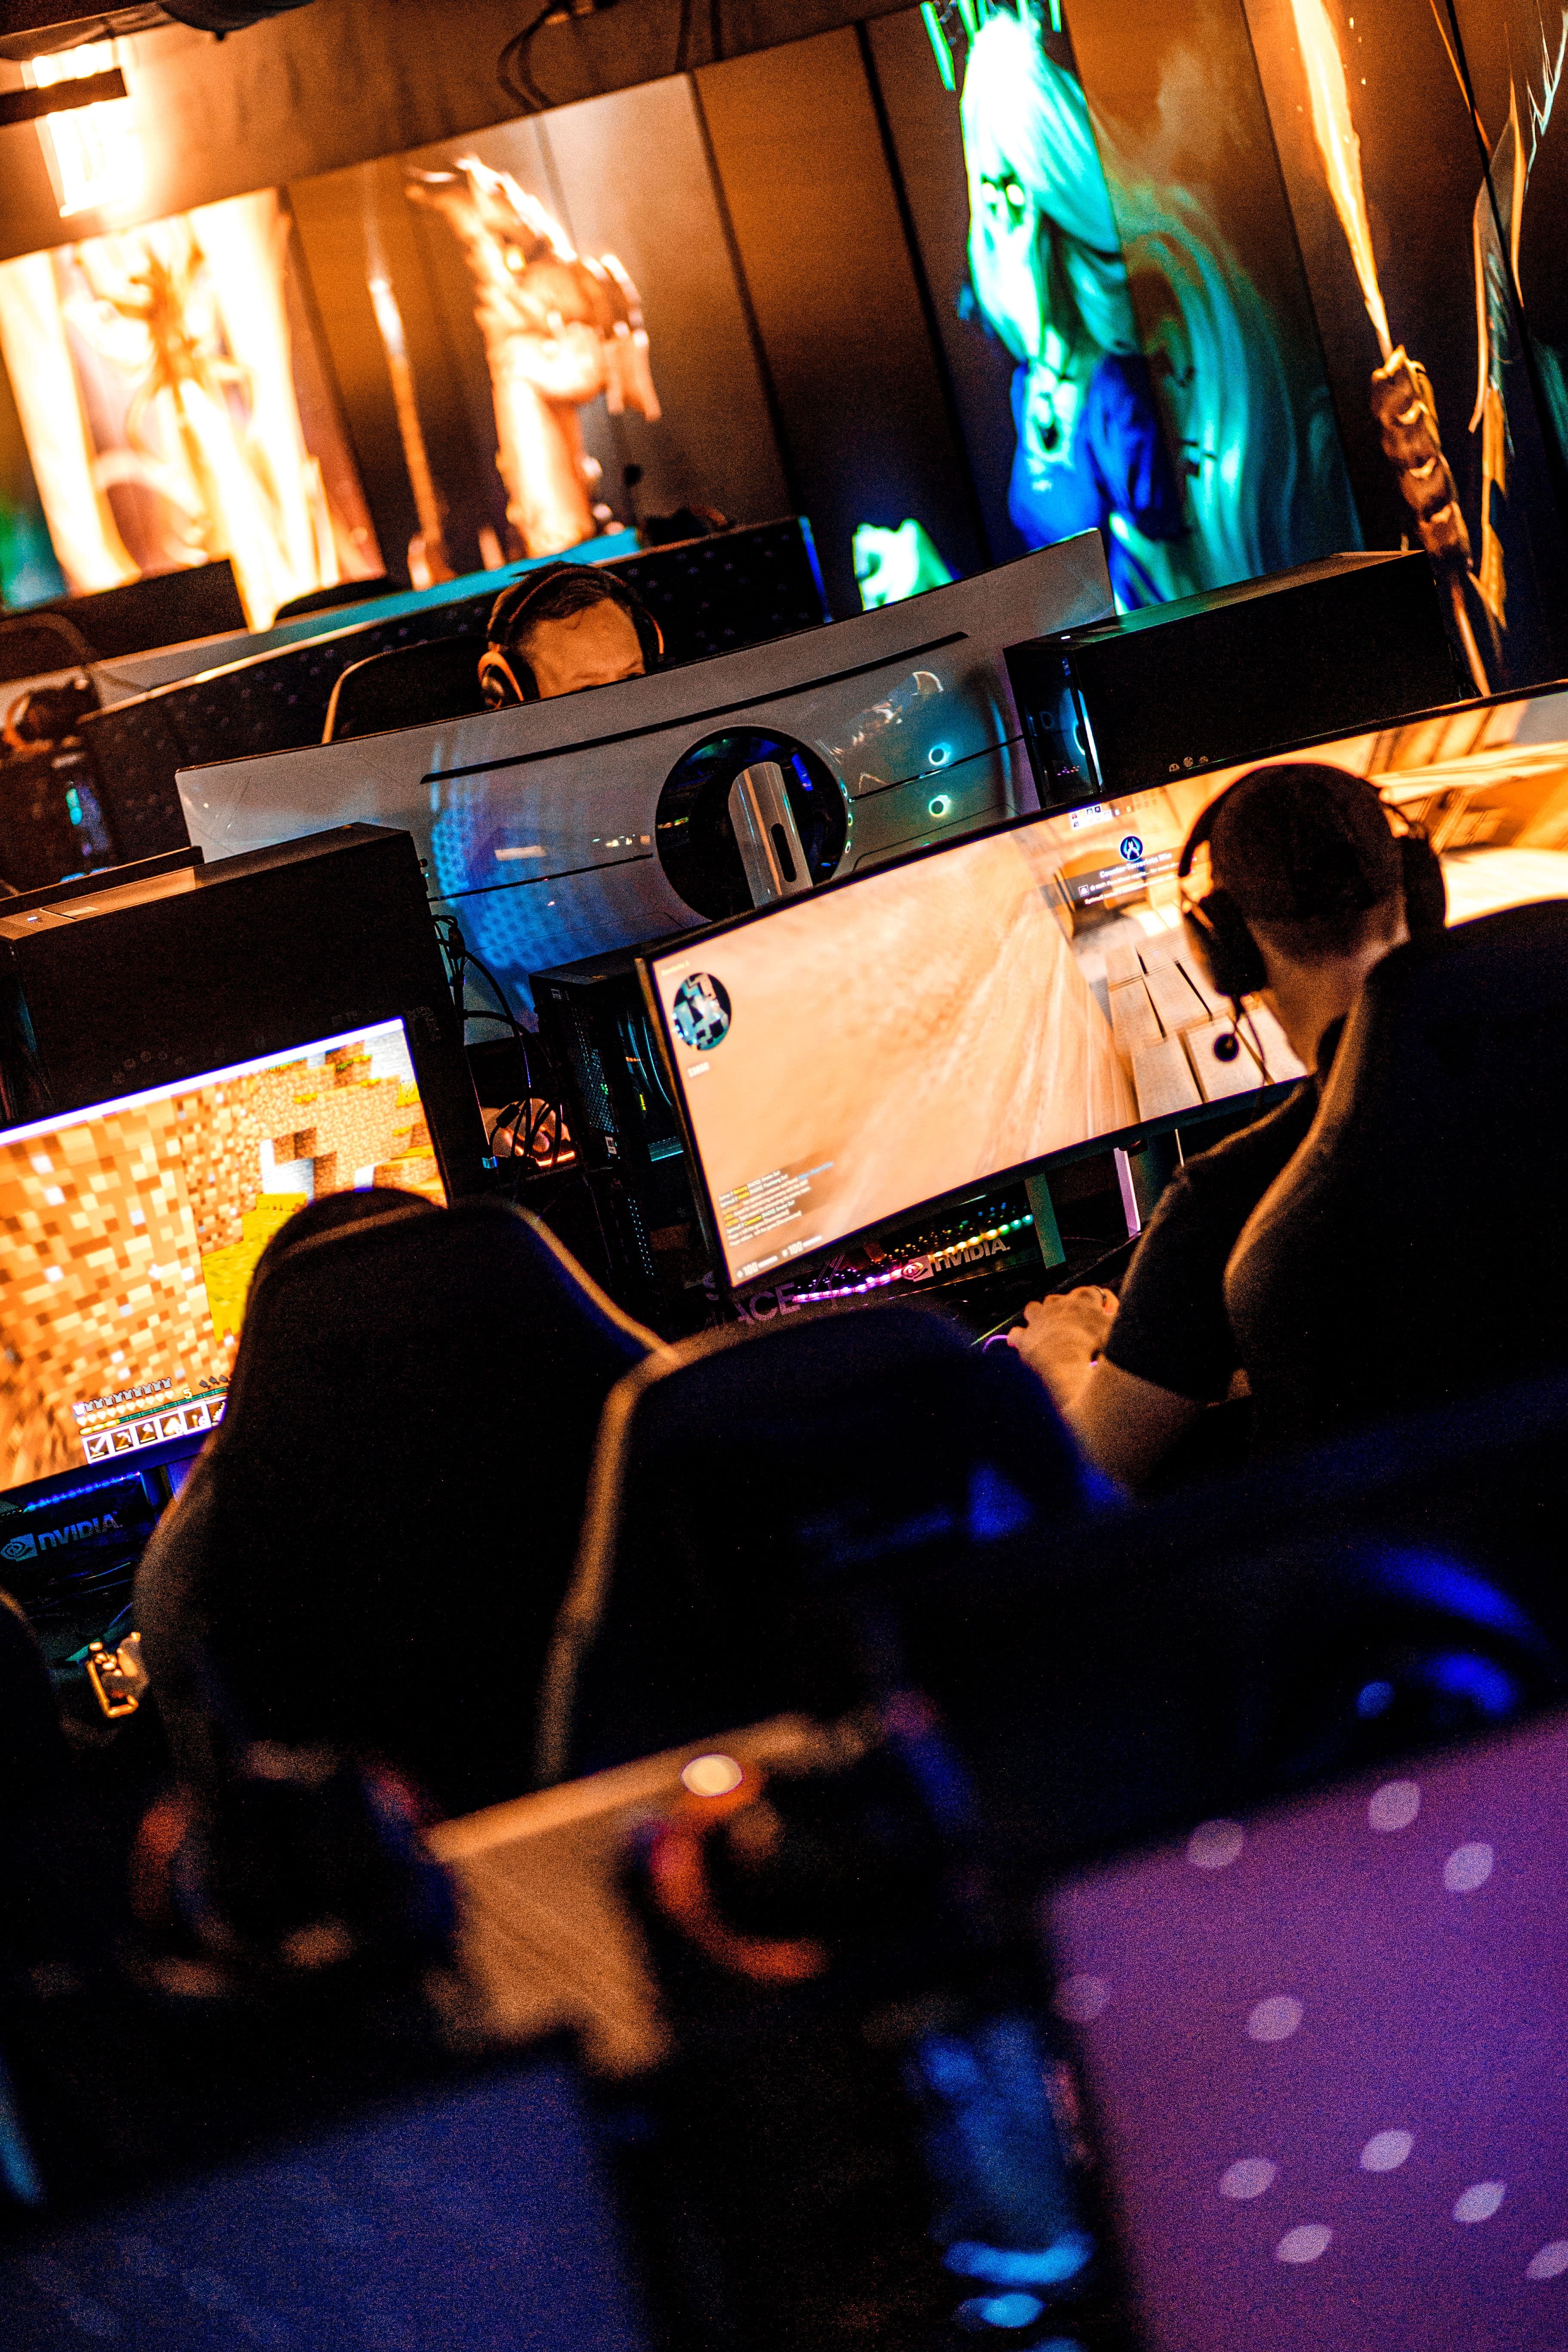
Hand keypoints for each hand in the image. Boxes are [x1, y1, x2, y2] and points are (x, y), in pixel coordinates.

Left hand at [1006, 1286, 1117, 1412]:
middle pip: (1060, 1300)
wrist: (1069, 1363)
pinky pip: (1016, 1334)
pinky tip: (1026, 1345)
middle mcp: (1059, 1303)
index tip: (1103, 1318)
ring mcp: (1039, 1319)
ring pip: (1034, 1309)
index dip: (1099, 1306)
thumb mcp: (1118, 1329)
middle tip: (1076, 1329)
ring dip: (1039, 1317)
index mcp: (1084, 1297)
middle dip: (1065, 1311)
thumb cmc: (1097, 1348)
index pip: (1092, 1293)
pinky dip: (1020, 1339)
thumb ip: (1120, 1318)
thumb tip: (1121, 1313)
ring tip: (1048, 1331)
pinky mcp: (1025, 1337)